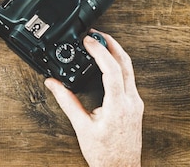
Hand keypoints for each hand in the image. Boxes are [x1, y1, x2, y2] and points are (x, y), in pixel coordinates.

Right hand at [45, 32, 143, 166]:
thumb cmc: (104, 154)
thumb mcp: (81, 127)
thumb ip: (67, 102)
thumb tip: (53, 83)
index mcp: (118, 106)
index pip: (111, 70)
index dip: (99, 51)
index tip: (88, 40)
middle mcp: (131, 102)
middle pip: (126, 63)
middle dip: (111, 44)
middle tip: (95, 34)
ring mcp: (136, 103)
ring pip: (130, 69)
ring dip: (116, 53)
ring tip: (100, 44)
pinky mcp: (135, 106)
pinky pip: (129, 78)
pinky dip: (118, 65)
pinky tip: (108, 64)